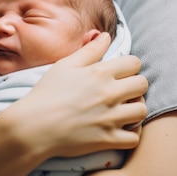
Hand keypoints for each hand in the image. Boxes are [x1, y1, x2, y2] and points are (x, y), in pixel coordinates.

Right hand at [4, 32, 147, 159]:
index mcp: (100, 73)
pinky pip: (135, 138)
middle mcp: (109, 94)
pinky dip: (131, 134)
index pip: (134, 62)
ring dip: (135, 109)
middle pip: (143, 84)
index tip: (121, 73)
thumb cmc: (46, 93)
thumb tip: (106, 35)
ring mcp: (110, 118)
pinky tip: (121, 129)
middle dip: (135, 86)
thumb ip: (89, 50)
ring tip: (123, 109)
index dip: (130, 66)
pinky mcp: (108, 139)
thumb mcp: (65, 65)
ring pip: (142, 111)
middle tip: (123, 91)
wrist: (33, 127)